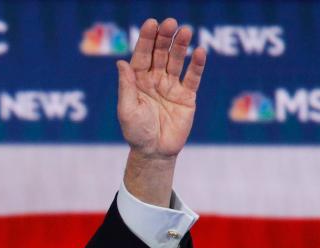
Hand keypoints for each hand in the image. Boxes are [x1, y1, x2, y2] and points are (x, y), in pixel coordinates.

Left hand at [117, 17, 206, 158]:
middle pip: (160, 54)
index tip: (151, 23)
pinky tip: (199, 52)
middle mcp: (155, 80)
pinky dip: (196, 65)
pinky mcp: (187, 96)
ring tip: (186, 31)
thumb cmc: (136, 132)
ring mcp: (171, 87)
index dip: (146, 39)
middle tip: (170, 23)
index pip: (142, 55)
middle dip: (164, 38)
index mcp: (138, 81)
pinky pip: (192, 77)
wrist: (155, 152)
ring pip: (177, 61)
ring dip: (181, 46)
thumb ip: (126, 86)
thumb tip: (120, 63)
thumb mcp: (127, 110)